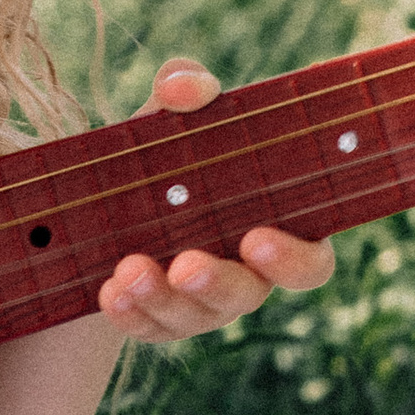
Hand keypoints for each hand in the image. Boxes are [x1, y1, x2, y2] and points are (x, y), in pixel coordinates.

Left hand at [95, 58, 335, 343]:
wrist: (104, 193)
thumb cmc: (165, 149)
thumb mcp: (171, 115)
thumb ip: (184, 86)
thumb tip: (187, 89)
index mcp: (273, 226)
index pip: (310, 260)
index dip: (294, 258)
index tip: (257, 238)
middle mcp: (245, 273)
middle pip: (250, 296)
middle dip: (219, 284)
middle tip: (186, 265)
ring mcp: (201, 303)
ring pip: (193, 315)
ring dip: (162, 296)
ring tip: (129, 270)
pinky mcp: (158, 319)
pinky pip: (149, 328)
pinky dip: (131, 313)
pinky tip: (109, 293)